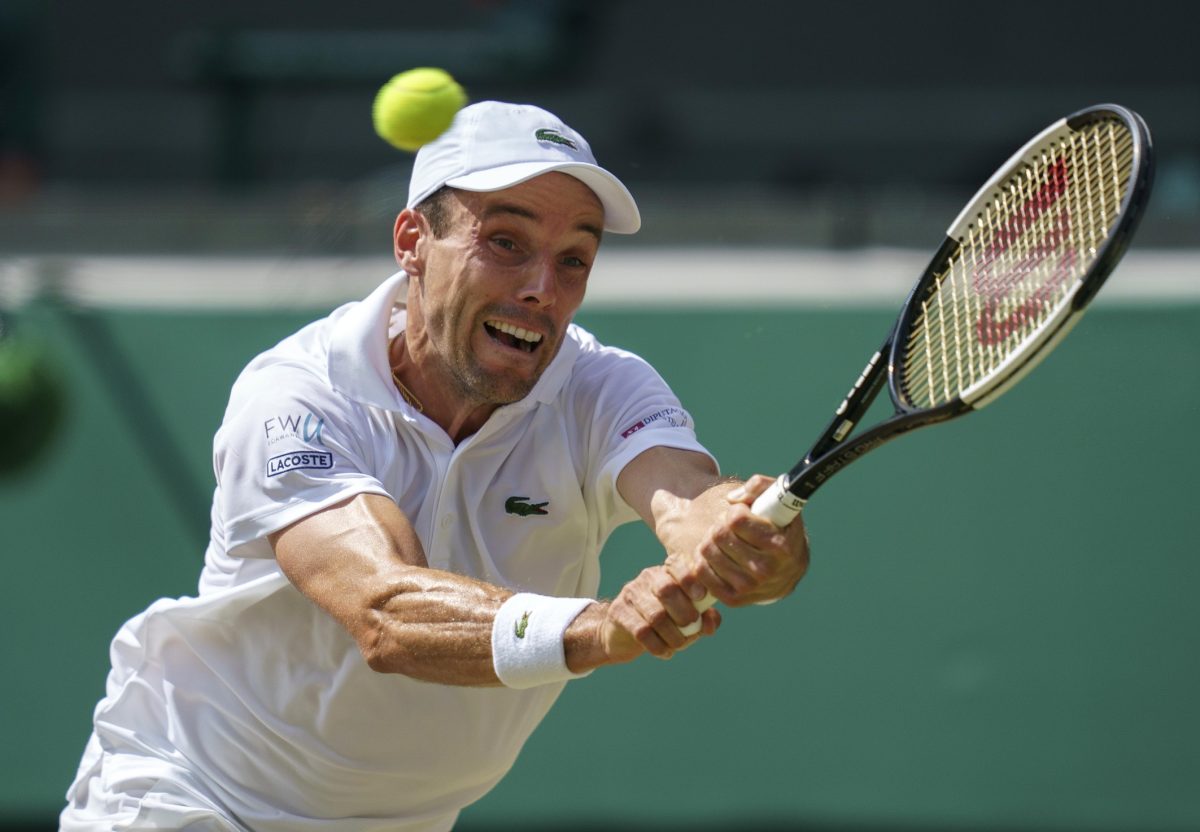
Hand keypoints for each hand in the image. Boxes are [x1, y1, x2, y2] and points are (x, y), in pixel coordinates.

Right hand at [601, 565, 720, 662]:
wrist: (622, 633)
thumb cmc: (664, 621)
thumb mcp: (686, 616)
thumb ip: (704, 617)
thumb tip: (711, 622)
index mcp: (666, 572)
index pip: (676, 564)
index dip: (690, 579)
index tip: (701, 596)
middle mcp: (647, 578)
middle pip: (667, 590)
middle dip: (684, 613)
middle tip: (692, 628)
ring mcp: (631, 594)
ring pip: (656, 615)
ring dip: (673, 636)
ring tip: (678, 645)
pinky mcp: (619, 613)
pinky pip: (642, 632)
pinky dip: (658, 646)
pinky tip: (664, 652)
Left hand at [671, 474, 810, 607]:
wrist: (788, 572)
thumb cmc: (781, 530)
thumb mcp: (779, 501)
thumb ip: (761, 486)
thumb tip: (732, 499)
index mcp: (780, 546)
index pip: (736, 520)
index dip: (734, 512)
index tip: (741, 514)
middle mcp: (766, 569)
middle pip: (719, 535)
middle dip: (721, 525)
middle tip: (729, 527)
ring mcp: (749, 586)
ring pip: (708, 552)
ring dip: (711, 541)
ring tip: (723, 540)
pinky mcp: (734, 598)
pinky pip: (702, 573)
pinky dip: (703, 560)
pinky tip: (715, 555)